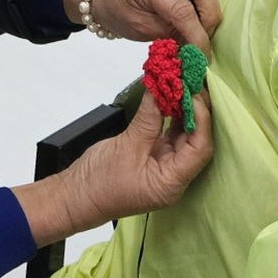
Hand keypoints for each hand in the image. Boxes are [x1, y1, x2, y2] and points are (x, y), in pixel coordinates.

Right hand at [13, 91, 212, 244]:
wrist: (75, 196)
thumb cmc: (99, 182)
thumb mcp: (126, 146)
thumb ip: (149, 117)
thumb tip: (160, 88)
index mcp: (171, 182)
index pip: (200, 148)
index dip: (202, 119)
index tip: (192, 93)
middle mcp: (173, 176)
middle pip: (196, 140)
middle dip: (196, 110)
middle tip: (190, 81)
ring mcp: (164, 166)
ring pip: (184, 135)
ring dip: (184, 111)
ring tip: (182, 85)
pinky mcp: (153, 157)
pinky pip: (169, 134)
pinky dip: (171, 116)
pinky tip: (169, 97)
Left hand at [63, 0, 221, 54]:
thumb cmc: (122, 12)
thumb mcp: (142, 28)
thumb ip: (172, 35)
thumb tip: (199, 50)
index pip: (181, 9)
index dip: (196, 36)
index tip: (203, 58)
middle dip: (208, 19)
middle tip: (200, 40)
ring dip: (207, 12)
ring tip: (196, 30)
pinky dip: (204, 5)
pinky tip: (195, 19)